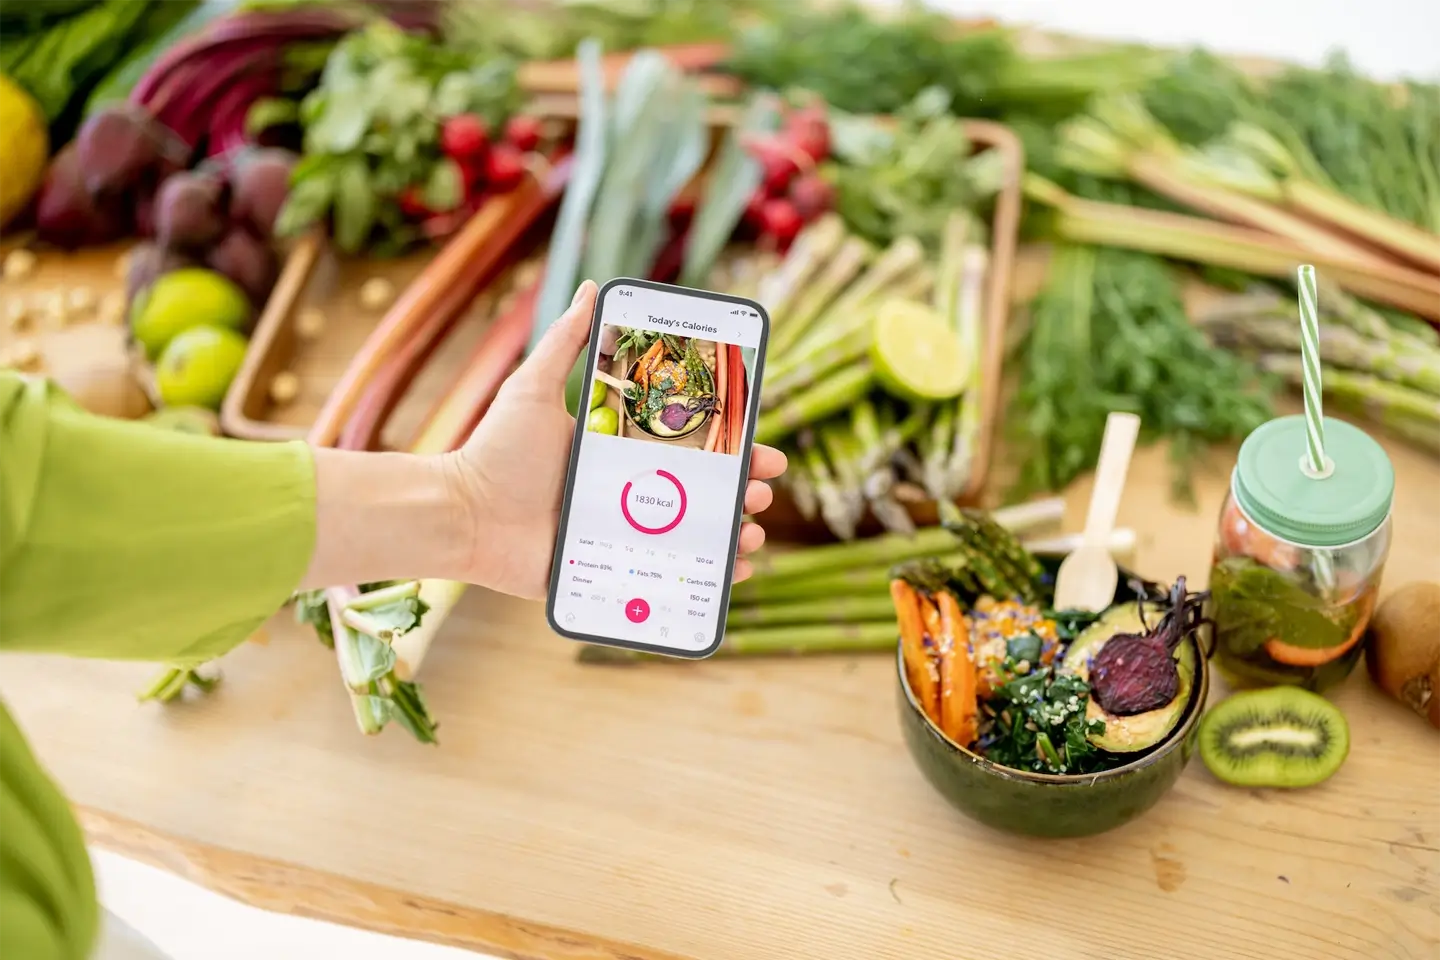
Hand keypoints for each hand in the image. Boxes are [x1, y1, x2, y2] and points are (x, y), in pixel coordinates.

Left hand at [448, 280, 786, 599]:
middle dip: (743, 494)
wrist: (462, 514)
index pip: (692, 450)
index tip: (763, 450)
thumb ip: (565, 340)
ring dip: (733, 536)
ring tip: (751, 532)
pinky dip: (705, 581)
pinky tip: (731, 574)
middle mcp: (626, 494)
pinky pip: (668, 580)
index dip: (733, 450)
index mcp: (619, 453)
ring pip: (695, 538)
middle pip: (703, 495)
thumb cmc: (495, 451)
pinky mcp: (609, 572)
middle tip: (761, 493)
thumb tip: (590, 286)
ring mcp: (621, 535)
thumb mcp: (533, 388)